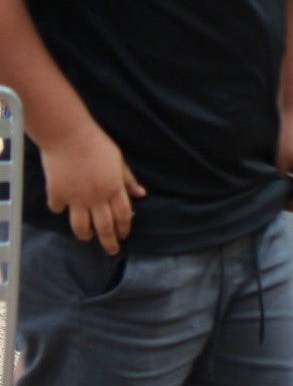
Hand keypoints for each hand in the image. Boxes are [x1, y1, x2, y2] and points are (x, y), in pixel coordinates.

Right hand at [40, 122, 145, 253]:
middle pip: (104, 227)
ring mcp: (75, 198)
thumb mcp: (119, 160)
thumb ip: (128, 180)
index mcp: (114, 187)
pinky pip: (58, 209)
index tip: (124, 236)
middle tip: (112, 250)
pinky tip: (63, 208)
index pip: (123, 215)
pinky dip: (61, 210)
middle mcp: (96, 197)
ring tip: (88, 237)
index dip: (124, 228)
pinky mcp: (56, 195)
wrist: (69, 136)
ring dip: (86, 235)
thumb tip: (142, 195)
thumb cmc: (97, 145)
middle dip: (109, 242)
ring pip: (80, 227)